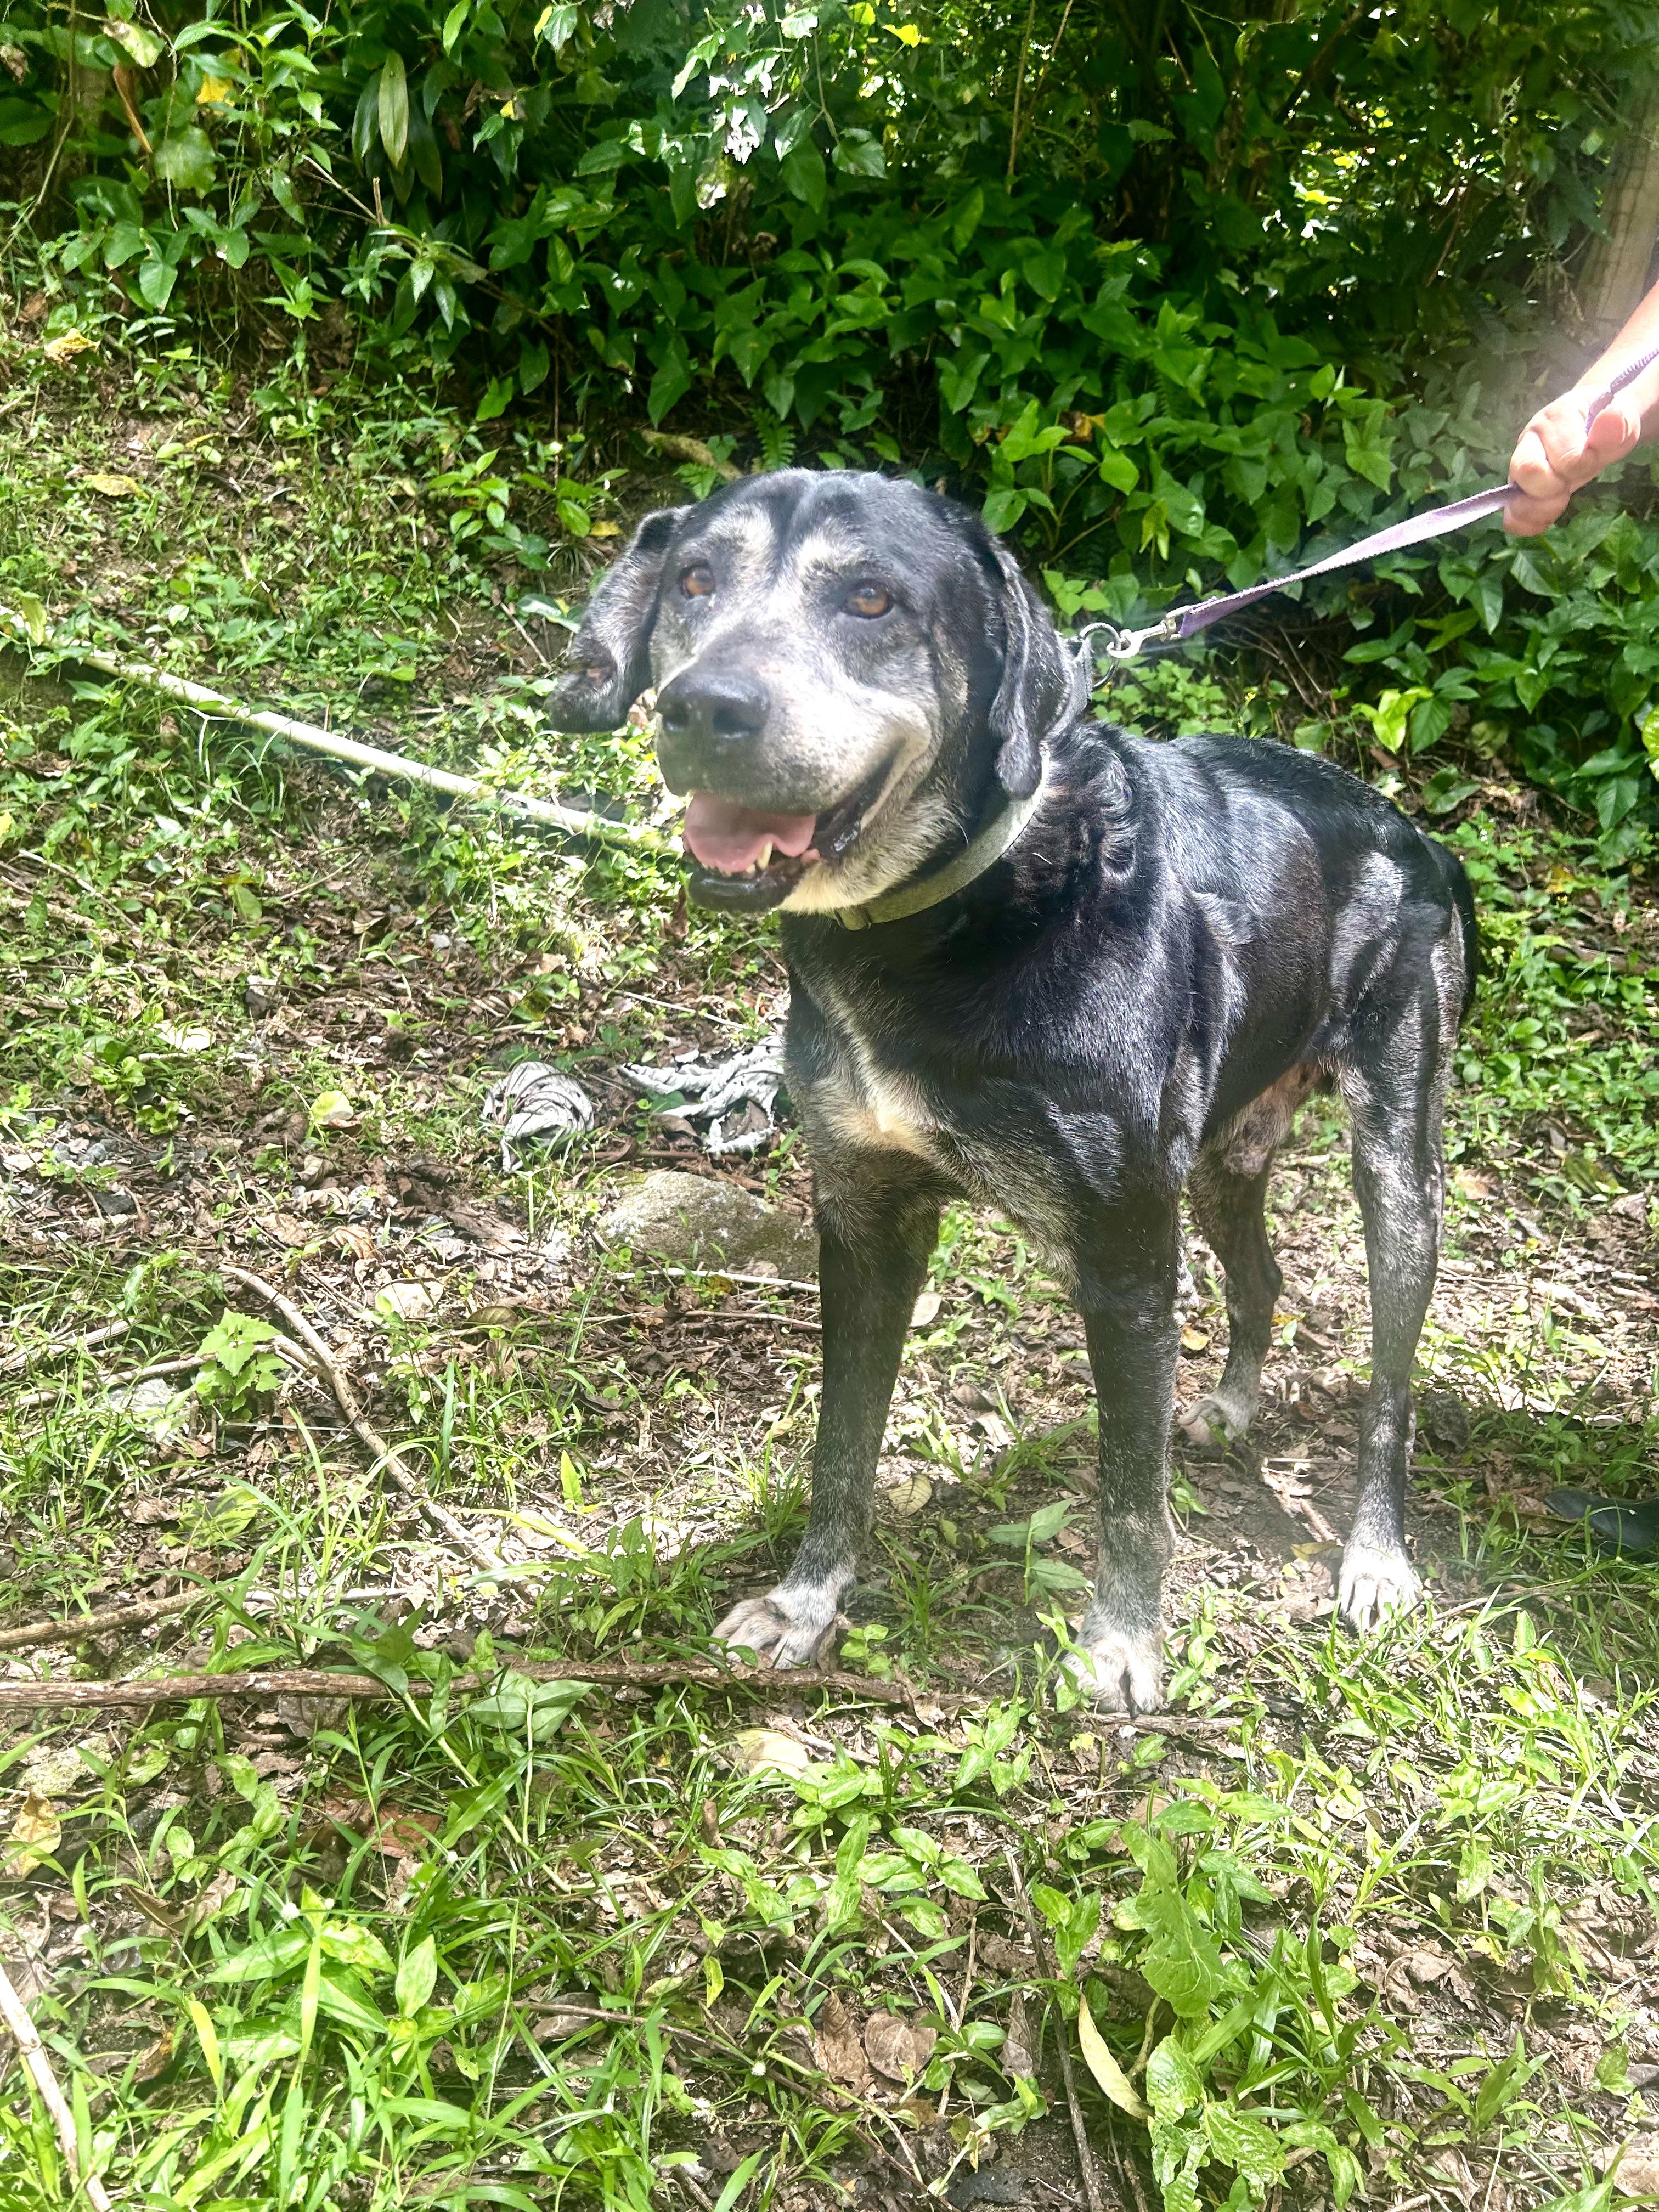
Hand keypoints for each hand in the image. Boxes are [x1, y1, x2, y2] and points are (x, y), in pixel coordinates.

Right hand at [1505, 387, 1642, 534]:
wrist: (1595, 427)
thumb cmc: (1606, 425)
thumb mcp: (1622, 420)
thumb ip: (1617, 423)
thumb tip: (1611, 418)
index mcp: (1556, 418)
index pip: (1565, 456)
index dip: (1584, 465)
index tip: (1595, 457)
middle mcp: (1529, 439)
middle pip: (1527, 472)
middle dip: (1555, 487)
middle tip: (1571, 482)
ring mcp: (1519, 466)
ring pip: (1513, 500)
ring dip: (1540, 510)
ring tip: (1561, 500)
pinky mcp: (1516, 489)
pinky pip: (1511, 517)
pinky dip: (1528, 524)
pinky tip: (1548, 518)